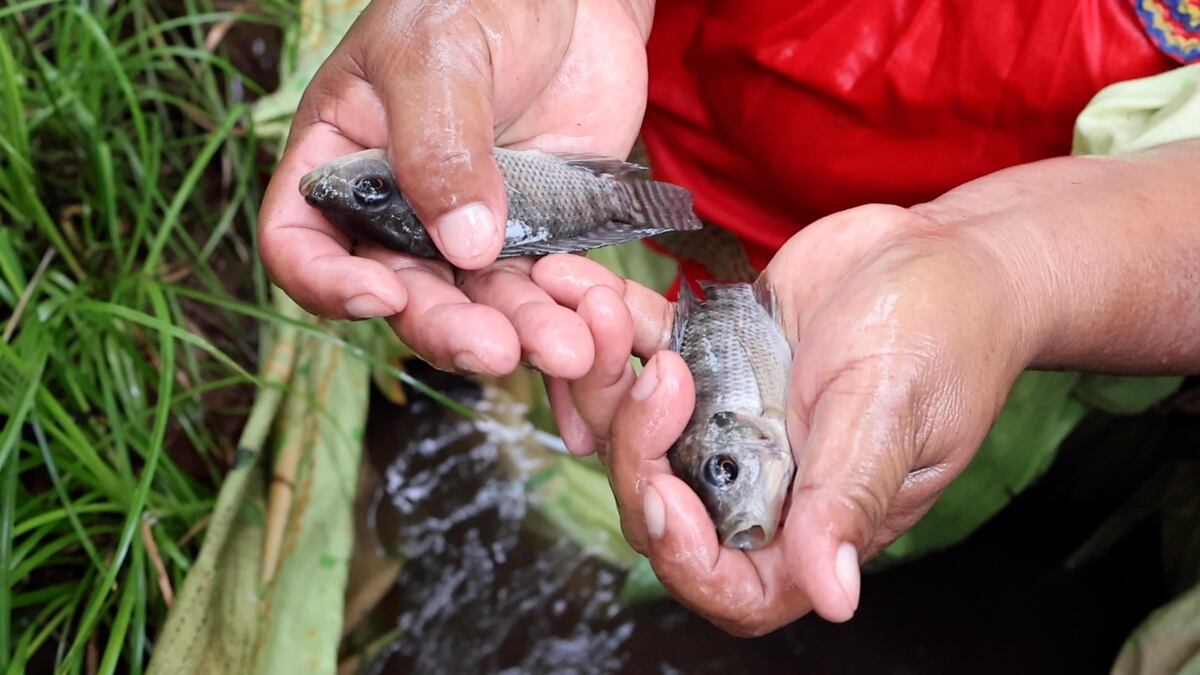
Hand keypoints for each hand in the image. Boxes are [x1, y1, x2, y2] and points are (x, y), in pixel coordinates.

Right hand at [258, 0, 651, 376]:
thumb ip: (438, 143)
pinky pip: (546, 289)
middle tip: (496, 348)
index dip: (328, 284)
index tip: (381, 295)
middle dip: (447, 329)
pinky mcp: (537, 232)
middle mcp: (398, 208)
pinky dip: (571, 315)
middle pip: (403, 294)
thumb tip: (463, 245)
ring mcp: (471, 226)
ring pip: (481, 304)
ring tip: (567, 349)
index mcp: (341, 161)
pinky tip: (598, 327)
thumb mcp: (436, 54)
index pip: (301, 243)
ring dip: (521, 334)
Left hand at [532, 204, 1037, 634]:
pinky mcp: (707, 360)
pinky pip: (639, 352)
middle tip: (658, 374)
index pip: (729, 582)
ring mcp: (725, 421)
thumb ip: (848, 498)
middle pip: (658, 499)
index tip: (666, 491)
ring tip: (598, 310)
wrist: (938, 250)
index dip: (681, 555)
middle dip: (633, 442)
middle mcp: (759, 481)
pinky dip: (606, 319)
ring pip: (633, 427)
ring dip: (601, 376)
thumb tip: (836, 599)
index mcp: (811, 520)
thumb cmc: (947, 333)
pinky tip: (575, 279)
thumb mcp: (894, 412)